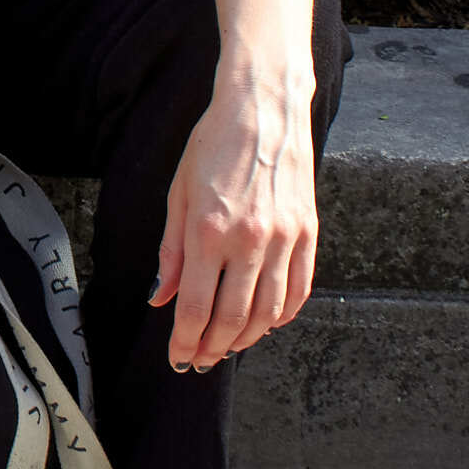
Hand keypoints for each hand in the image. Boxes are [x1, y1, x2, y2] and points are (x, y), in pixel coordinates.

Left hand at [153, 68, 318, 371]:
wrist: (264, 109)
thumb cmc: (212, 146)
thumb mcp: (178, 194)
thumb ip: (170, 251)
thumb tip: (160, 298)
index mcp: (208, 232)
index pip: (195, 307)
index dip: (184, 340)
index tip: (177, 357)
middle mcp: (249, 241)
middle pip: (231, 318)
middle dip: (212, 347)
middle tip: (199, 360)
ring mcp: (284, 239)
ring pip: (267, 313)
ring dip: (245, 338)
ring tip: (227, 346)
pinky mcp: (308, 234)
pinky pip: (299, 291)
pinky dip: (281, 316)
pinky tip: (265, 323)